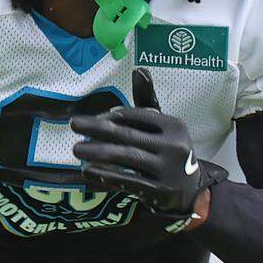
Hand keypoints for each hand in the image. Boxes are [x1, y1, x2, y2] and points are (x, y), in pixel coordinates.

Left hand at [71, 68, 224, 228]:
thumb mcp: (163, 127)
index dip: (111, 116)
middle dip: (97, 129)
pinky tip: (88, 170)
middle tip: (74, 124)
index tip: (93, 119)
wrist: (188, 192)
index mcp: (175, 125)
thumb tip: (139, 70)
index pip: (136, 116)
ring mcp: (169, 170)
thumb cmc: (168, 152)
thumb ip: (147, 101)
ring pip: (126, 157)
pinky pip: (128, 181)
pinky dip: (106, 175)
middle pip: (128, 135)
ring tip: (76, 149)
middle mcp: (175, 146)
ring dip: (97, 152)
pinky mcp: (161, 192)